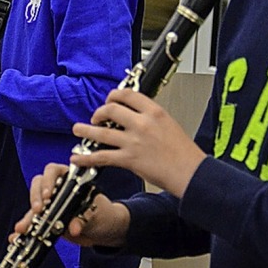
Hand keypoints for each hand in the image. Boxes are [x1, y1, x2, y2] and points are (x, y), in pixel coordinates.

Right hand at [11, 162, 129, 246]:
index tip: (48, 195)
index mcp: (70, 179)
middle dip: (36, 197)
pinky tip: (16, 236)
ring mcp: (50, 203)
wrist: (102, 230)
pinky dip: (25, 228)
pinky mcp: (46, 219)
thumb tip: (74, 228)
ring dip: (27, 216)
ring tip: (23, 227)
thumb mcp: (95, 215)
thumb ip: (84, 220)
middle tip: (38, 210)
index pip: (53, 171)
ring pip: (34, 204)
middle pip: (39, 184)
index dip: (48, 181)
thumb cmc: (101, 214)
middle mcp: (57, 188)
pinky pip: (32, 222)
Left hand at [70, 88, 205, 198]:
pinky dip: (87, 157)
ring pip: (101, 131)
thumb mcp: (170, 124)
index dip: (114, 95)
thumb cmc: (184, 152)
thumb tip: (135, 116)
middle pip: (111, 109)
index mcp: (154, 112)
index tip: (110, 99)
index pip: (128, 95)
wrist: (190, 173)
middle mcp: (142, 124)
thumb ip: (151, 118)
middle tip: (96, 116)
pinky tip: (78, 158)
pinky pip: (102, 156)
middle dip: (99, 112)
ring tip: (77, 129)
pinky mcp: (129, 159)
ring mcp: (134, 142)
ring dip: (86, 130)